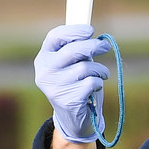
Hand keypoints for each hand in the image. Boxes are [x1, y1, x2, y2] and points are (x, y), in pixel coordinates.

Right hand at [34, 24, 111, 142]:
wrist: (72, 117)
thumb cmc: (74, 83)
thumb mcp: (71, 64)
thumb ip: (77, 48)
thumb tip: (92, 34)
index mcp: (43, 58)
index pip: (55, 37)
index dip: (74, 31)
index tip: (90, 30)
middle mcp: (45, 72)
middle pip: (72, 51)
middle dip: (93, 46)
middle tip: (105, 46)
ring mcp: (54, 87)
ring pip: (85, 67)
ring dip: (99, 69)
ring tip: (102, 73)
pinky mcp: (67, 100)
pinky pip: (91, 82)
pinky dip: (98, 82)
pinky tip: (95, 87)